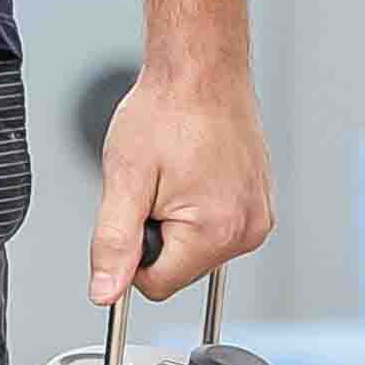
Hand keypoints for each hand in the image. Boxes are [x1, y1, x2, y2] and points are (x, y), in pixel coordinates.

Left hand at [91, 53, 276, 309]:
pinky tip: (194, 171)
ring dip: (178, 220)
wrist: (200, 70)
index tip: (136, 211)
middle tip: (157, 185)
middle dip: (158, 233)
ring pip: (198, 249)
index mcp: (216, 232)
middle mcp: (247, 230)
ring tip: (176, 173)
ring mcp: (258, 216)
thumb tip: (104, 293)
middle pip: (180, 269)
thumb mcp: (124, 180)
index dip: (133, 253)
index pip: (156, 285)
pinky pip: (217, 227)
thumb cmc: (167, 111)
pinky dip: (200, 207)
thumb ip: (113, 244)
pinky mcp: (260, 203)